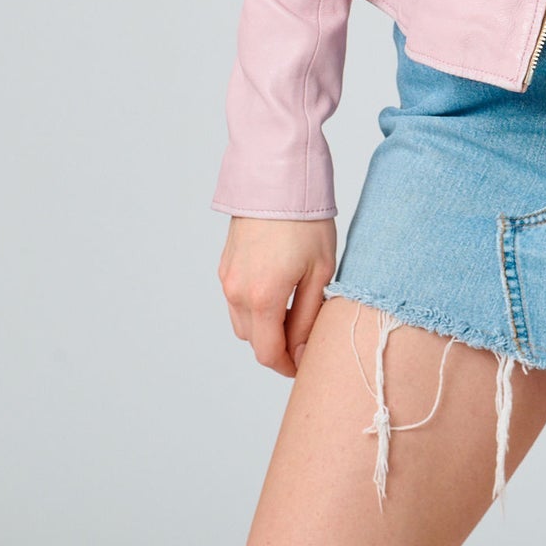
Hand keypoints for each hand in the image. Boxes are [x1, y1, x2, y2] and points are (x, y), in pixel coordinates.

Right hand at [217, 216, 337, 376]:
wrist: (277, 179)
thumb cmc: (305, 221)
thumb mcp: (320, 272)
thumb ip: (308, 317)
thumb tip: (301, 352)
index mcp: (263, 298)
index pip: (268, 353)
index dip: (287, 366)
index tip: (306, 364)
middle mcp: (238, 292)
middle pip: (254, 341)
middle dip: (278, 346)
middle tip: (305, 335)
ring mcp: (227, 278)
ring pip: (242, 322)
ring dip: (264, 327)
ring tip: (293, 310)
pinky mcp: (225, 265)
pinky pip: (236, 300)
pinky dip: (254, 306)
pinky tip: (278, 289)